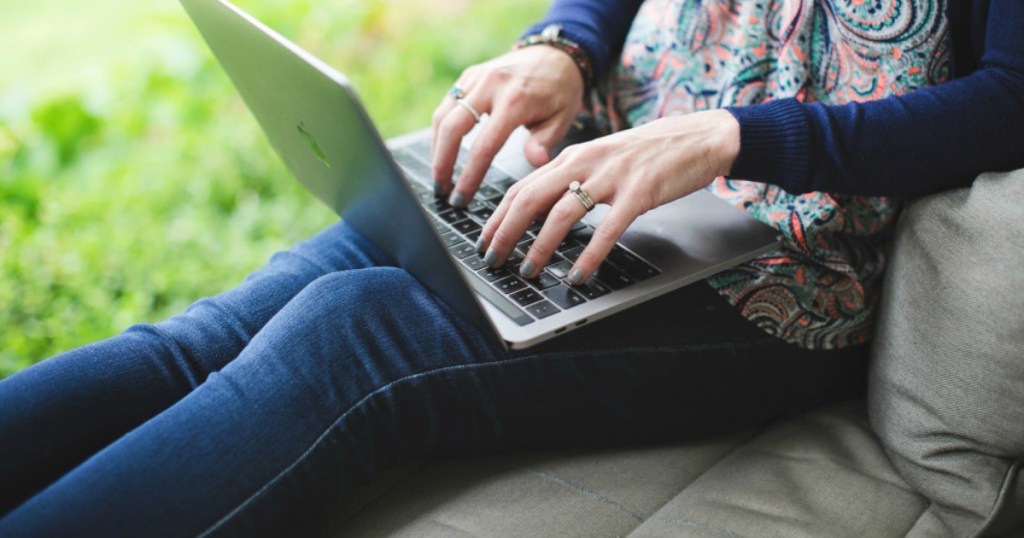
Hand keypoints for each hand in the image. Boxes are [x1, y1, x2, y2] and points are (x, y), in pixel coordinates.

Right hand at [430, 45, 583, 205]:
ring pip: (443, 115)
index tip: (461, 198)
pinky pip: (448, 104)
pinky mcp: (470, 75)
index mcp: (516, 99)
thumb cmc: (561, 90)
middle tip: (441, 190)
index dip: (469, 176)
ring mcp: (477, 77)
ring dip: (436, 148)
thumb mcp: (563, 117)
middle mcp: (492, 84)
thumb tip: (535, 162)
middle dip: (442, 163)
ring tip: (440, 175)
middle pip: (452, 128)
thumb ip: (546, 141)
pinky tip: (444, 150)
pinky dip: (442, 130)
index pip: (483, 146)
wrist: (556, 53)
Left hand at [477, 109, 740, 284]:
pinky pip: (606, 229)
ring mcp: (611, 177)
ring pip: (562, 214)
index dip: (498, 216)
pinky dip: (588, 255)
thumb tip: (539, 211)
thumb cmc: (648, 153)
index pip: (522, 186)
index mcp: (572, 156)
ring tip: (530, 270)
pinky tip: (578, 274)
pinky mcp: (639, 193)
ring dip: (540, 247)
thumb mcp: (600, 159)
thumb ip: (571, 179)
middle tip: (493, 259)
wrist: (699, 137)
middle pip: (531, 198)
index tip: (484, 240)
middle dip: (506, 232)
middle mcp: (585, 163)